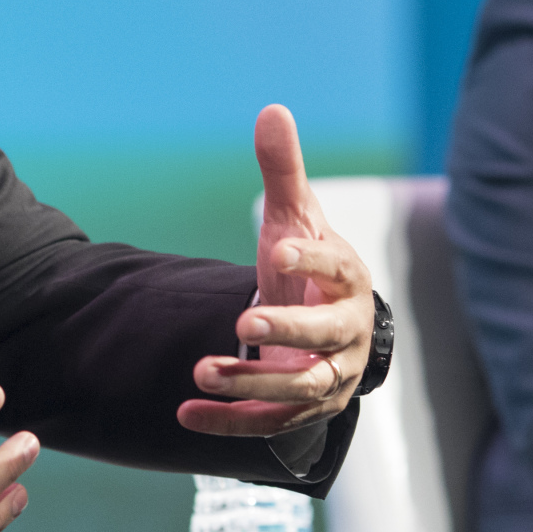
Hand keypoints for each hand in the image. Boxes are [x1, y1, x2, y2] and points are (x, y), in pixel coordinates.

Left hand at [178, 104, 373, 437]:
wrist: (332, 325)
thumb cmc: (310, 265)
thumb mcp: (296, 217)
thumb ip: (283, 170)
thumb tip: (271, 109)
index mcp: (347, 279)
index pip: (337, 267)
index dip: (312, 258)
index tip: (279, 247)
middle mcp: (346, 332)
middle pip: (325, 336)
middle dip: (287, 329)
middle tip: (243, 322)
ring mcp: (328, 375)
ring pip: (300, 386)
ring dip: (253, 381)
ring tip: (202, 371)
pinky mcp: (303, 408)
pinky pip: (270, 422)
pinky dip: (230, 422)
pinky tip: (185, 413)